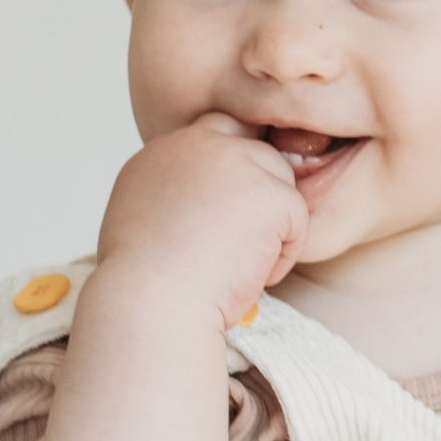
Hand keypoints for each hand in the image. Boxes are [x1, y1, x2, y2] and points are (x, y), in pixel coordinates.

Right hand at [93, 112, 309, 327]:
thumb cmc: (144, 285)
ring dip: (271, 225)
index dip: (232, 174)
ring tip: (237, 266)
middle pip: (255, 153)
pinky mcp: (269, 191)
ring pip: (280, 182)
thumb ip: (174, 198)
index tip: (225, 217)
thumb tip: (203, 207)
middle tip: (238, 247)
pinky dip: (282, 254)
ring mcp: (236, 161)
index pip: (216, 135)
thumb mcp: (143, 224)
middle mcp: (197, 144)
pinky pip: (297, 215)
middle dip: (258, 197)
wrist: (150, 304)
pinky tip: (247, 275)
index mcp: (163, 151)